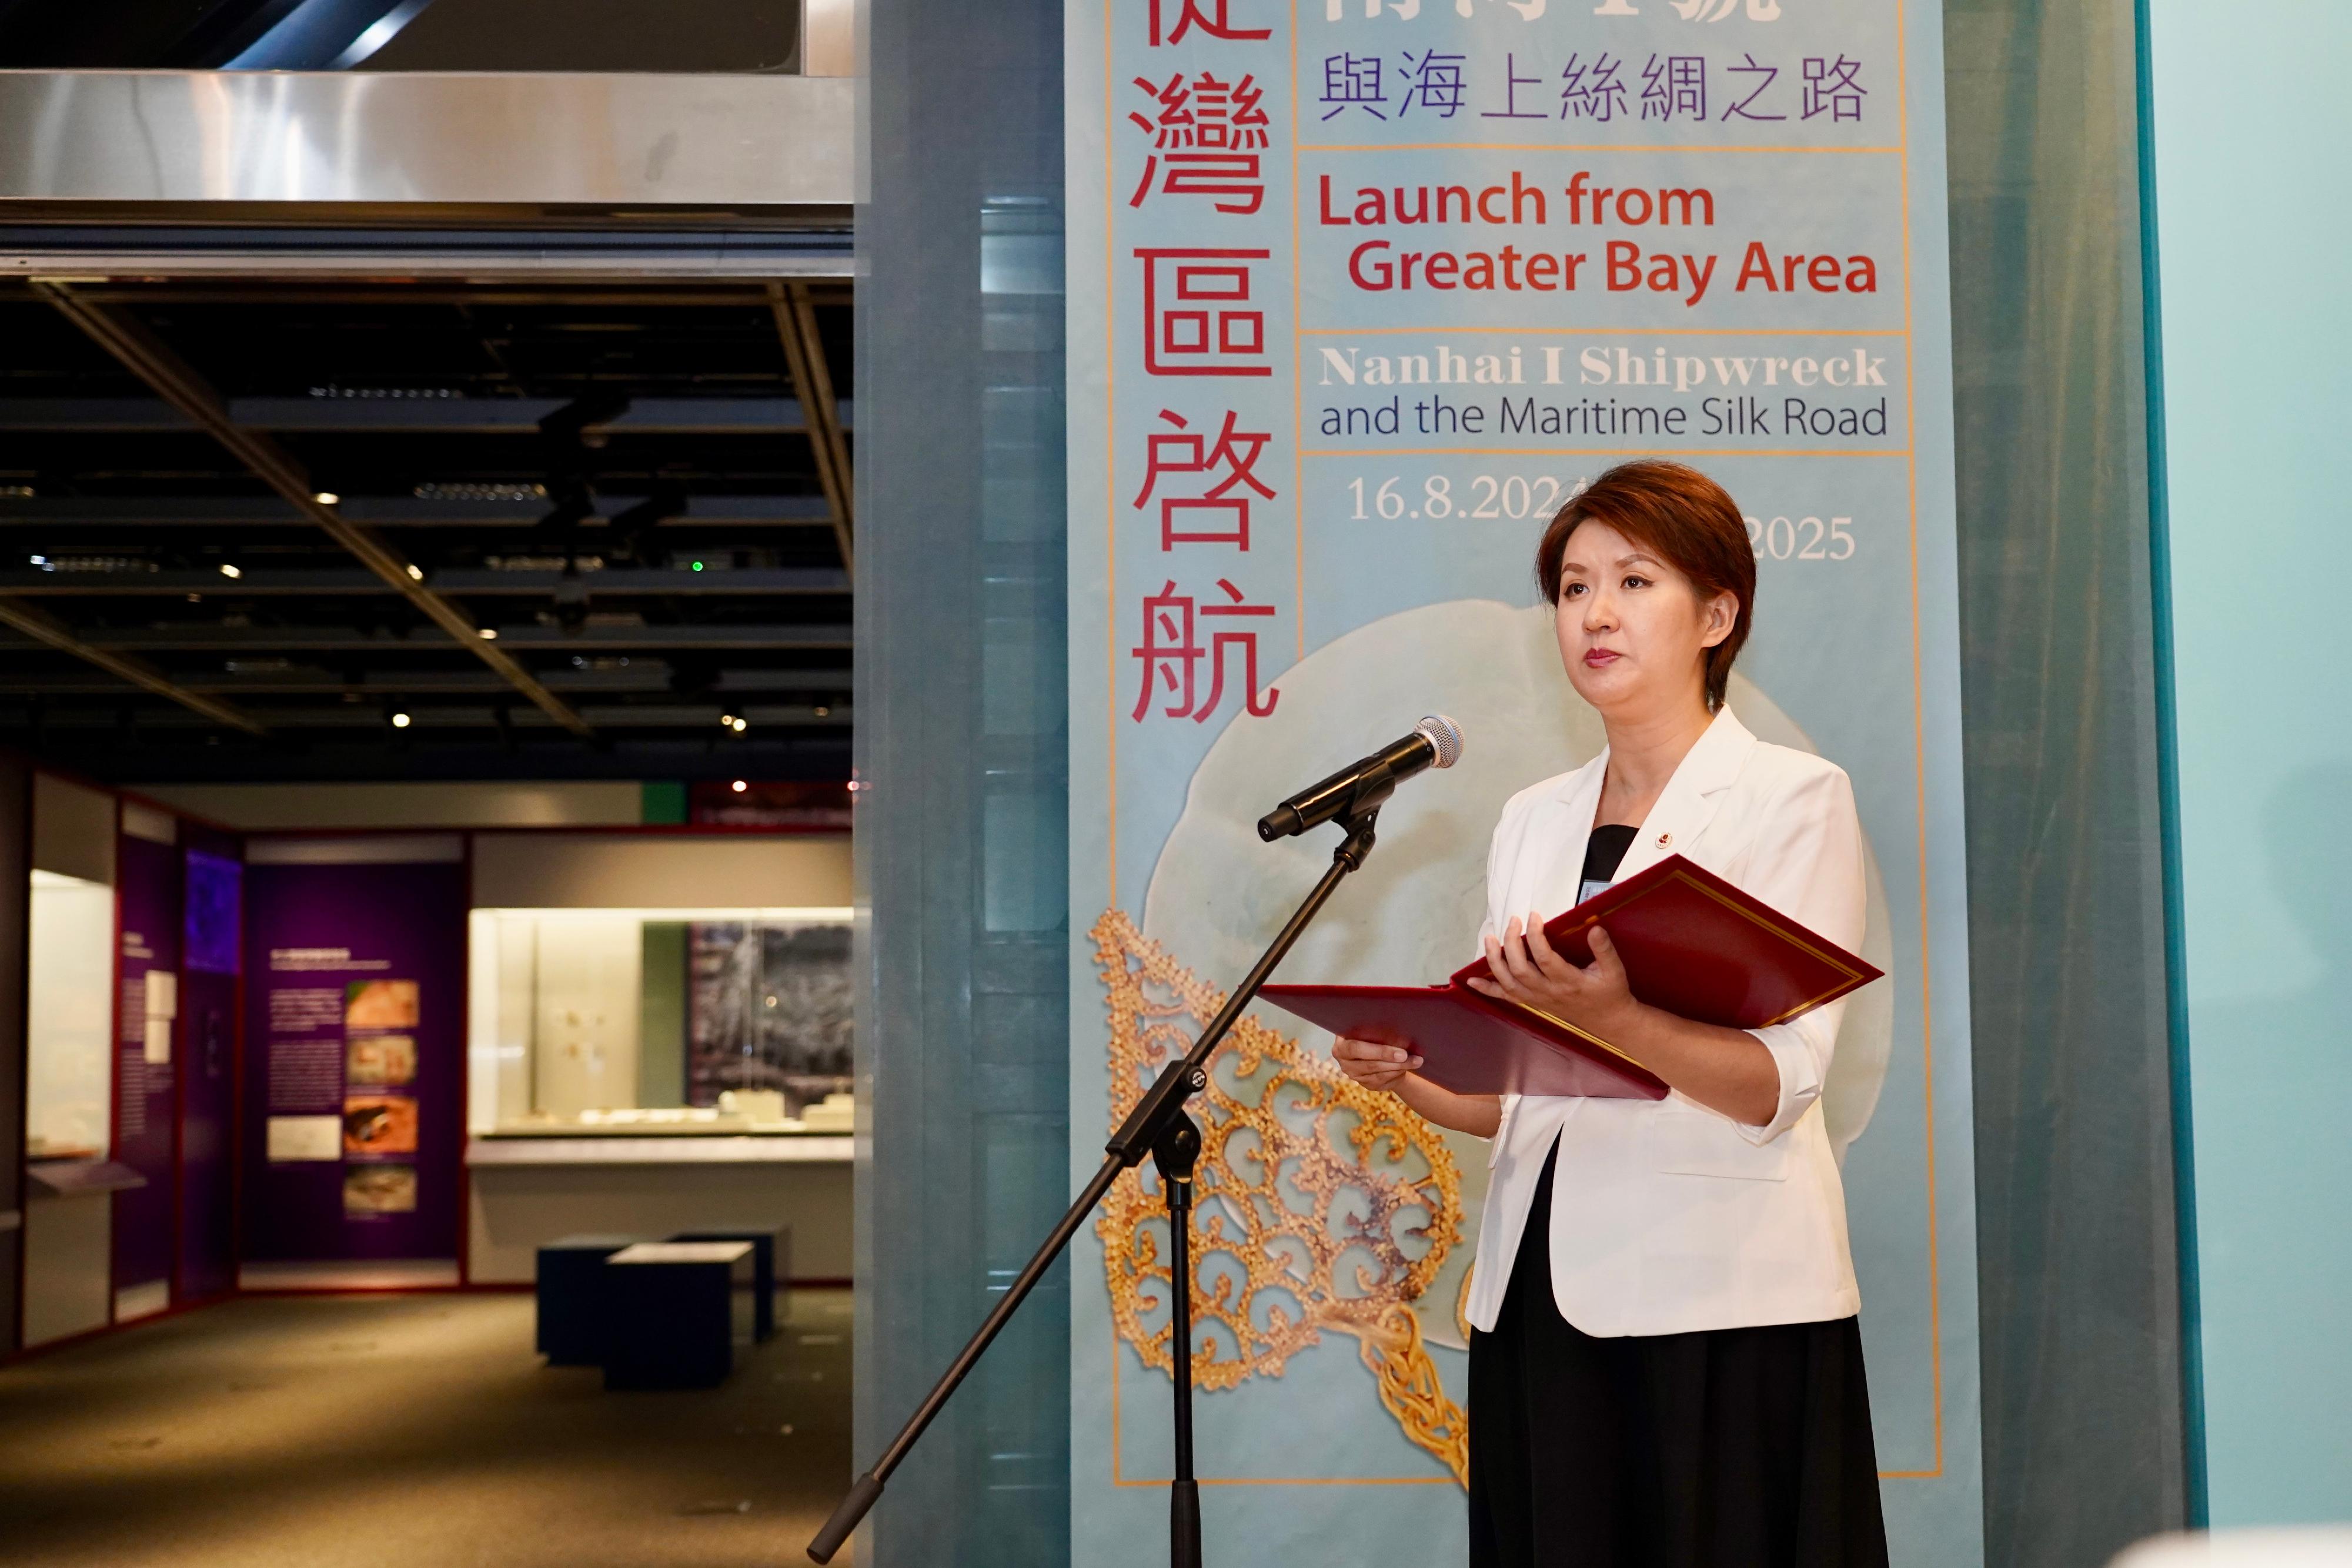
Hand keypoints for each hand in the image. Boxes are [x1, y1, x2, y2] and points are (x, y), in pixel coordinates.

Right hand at [1331, 1034, 1420, 1091]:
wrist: (1379, 1051)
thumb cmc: (1376, 1034)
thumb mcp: (1372, 1029)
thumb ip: (1376, 1029)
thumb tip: (1398, 1028)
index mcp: (1341, 1043)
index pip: (1356, 1048)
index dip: (1379, 1051)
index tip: (1400, 1051)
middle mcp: (1344, 1060)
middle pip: (1368, 1063)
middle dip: (1390, 1059)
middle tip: (1407, 1056)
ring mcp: (1354, 1074)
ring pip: (1377, 1073)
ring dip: (1398, 1067)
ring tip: (1416, 1061)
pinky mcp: (1365, 1084)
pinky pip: (1381, 1080)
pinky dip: (1396, 1073)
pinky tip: (1407, 1067)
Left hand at [1465, 913, 1641, 1039]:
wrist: (1609, 1021)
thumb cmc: (1611, 993)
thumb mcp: (1614, 970)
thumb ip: (1604, 950)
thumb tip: (1594, 928)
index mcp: (1569, 982)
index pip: (1544, 958)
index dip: (1536, 936)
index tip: (1534, 916)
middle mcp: (1549, 993)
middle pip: (1520, 969)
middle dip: (1511, 943)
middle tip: (1513, 921)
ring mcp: (1539, 1000)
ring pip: (1509, 983)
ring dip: (1495, 961)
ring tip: (1489, 938)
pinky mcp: (1533, 1003)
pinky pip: (1507, 998)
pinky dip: (1488, 990)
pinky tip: (1471, 981)